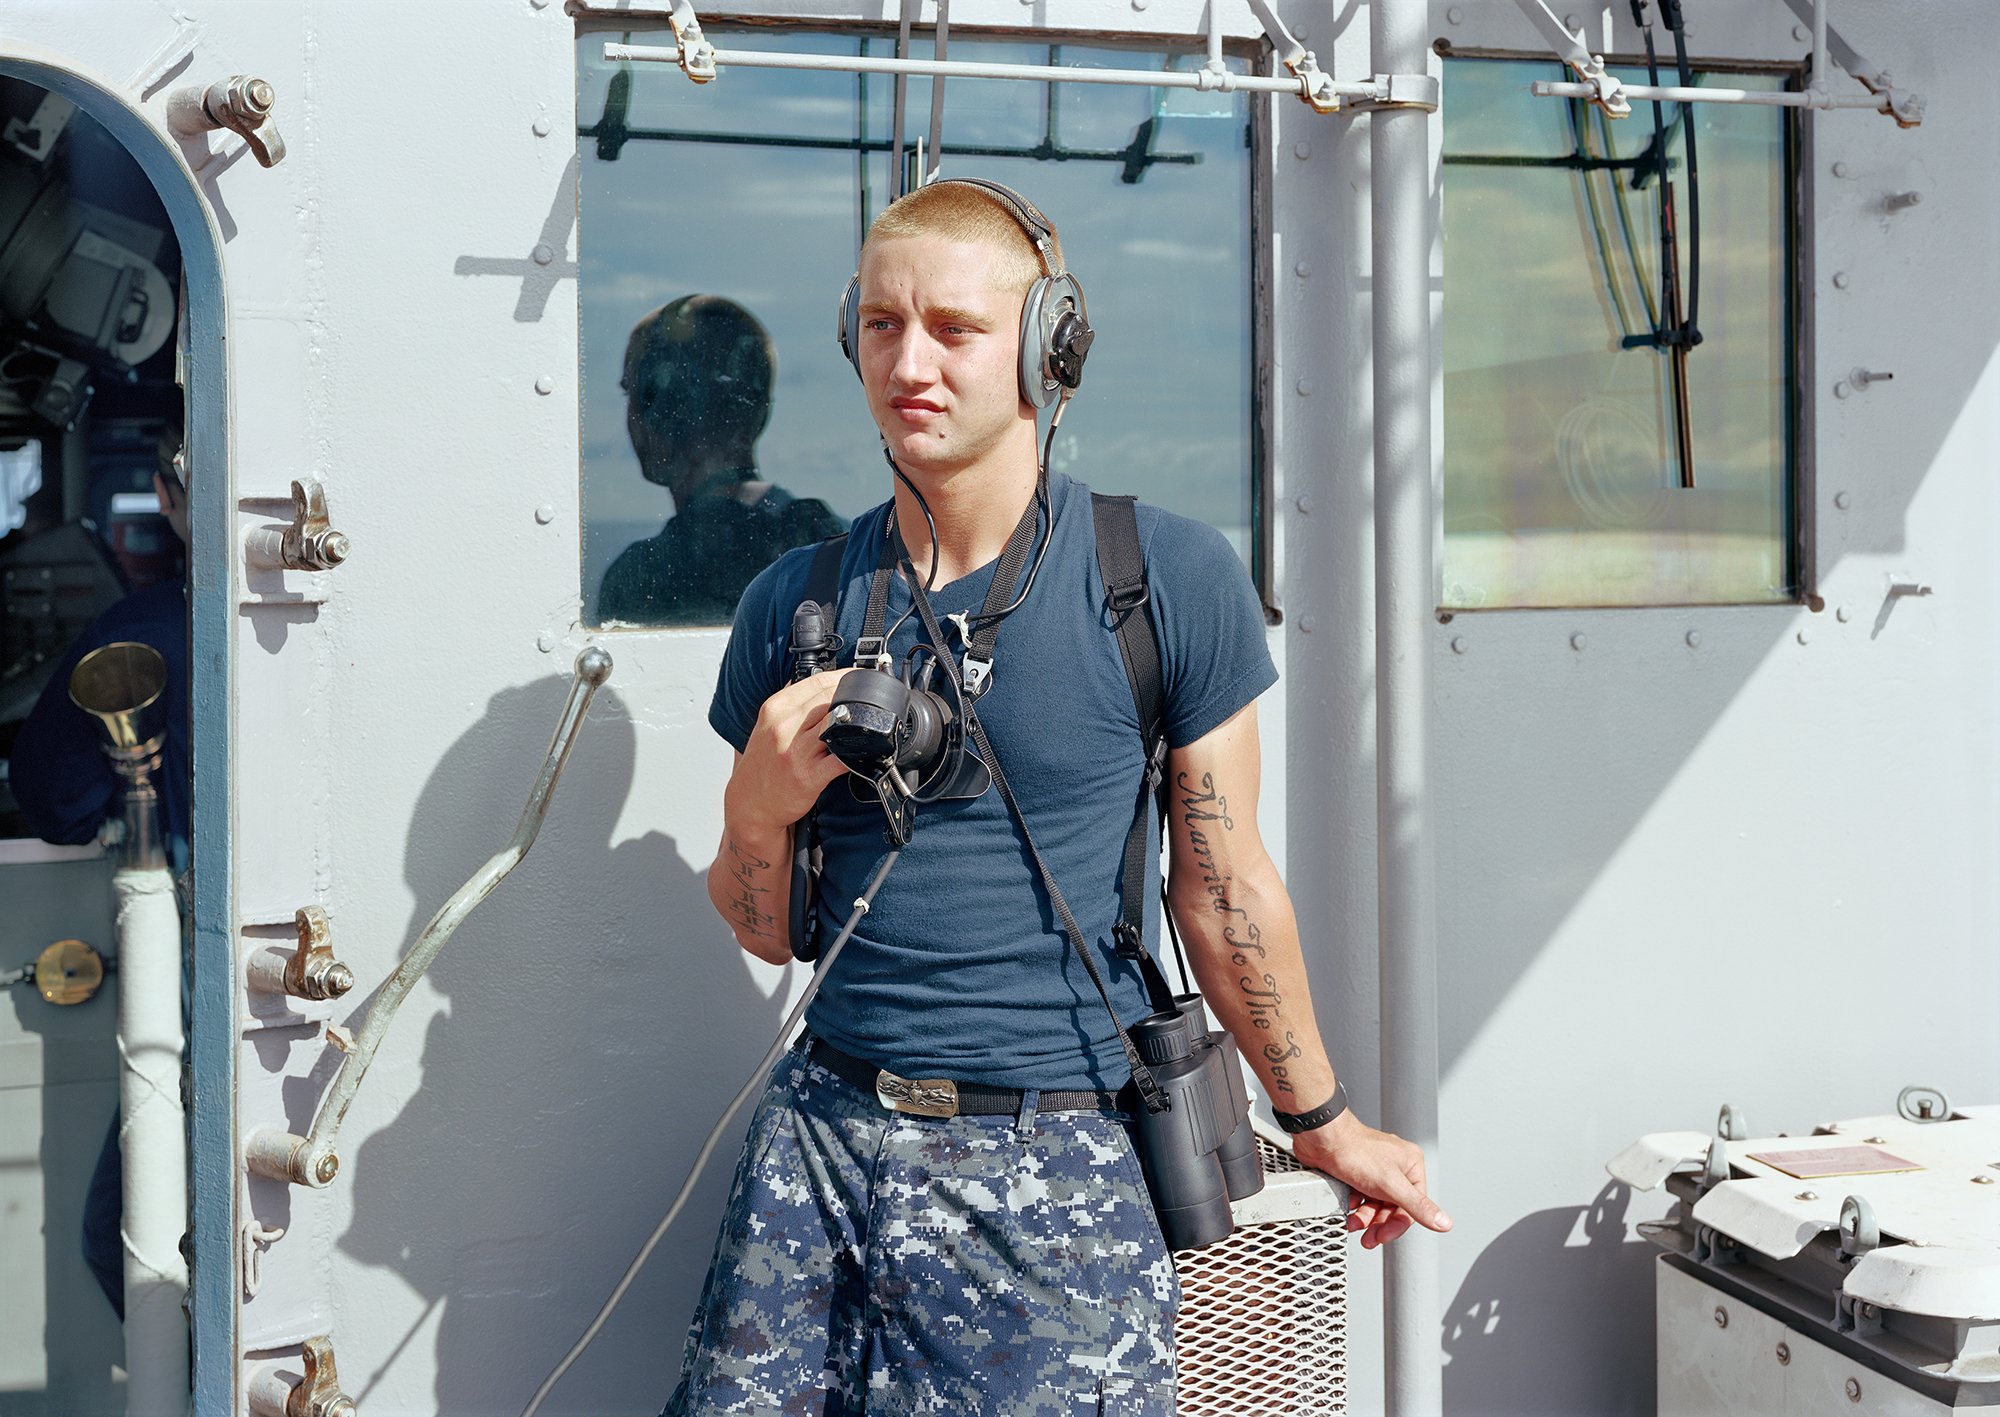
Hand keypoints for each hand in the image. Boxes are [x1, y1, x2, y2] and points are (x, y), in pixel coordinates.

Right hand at [726, 670, 858, 831]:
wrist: (749, 802)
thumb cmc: (762, 765)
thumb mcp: (768, 725)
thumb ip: (793, 705)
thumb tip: (822, 685)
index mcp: (775, 710)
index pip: (817, 682)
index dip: (843, 677)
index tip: (857, 678)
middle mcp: (783, 727)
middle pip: (830, 699)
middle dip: (853, 696)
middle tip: (867, 698)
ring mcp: (796, 752)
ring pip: (837, 722)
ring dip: (857, 720)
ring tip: (868, 721)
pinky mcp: (809, 776)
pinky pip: (841, 758)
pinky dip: (858, 752)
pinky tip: (864, 750)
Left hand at [1290, 1111, 1449, 1249]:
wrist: (1321, 1138)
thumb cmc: (1354, 1150)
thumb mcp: (1390, 1184)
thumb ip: (1417, 1206)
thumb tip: (1444, 1222)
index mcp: (1410, 1165)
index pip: (1411, 1206)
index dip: (1397, 1225)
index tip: (1383, 1237)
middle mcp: (1394, 1167)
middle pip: (1392, 1208)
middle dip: (1378, 1224)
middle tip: (1368, 1238)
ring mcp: (1374, 1170)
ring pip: (1375, 1205)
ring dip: (1363, 1217)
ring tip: (1353, 1222)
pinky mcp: (1356, 1173)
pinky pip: (1360, 1197)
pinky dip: (1353, 1205)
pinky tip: (1346, 1205)